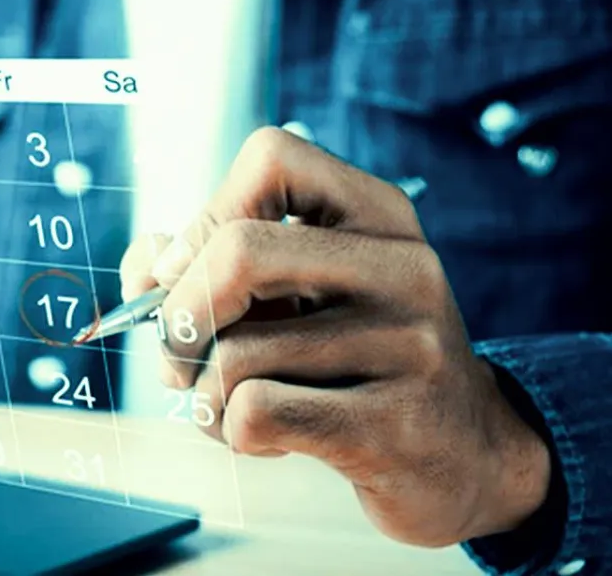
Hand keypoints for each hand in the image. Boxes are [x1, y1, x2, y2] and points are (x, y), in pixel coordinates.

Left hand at [120, 127, 550, 547]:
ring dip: (204, 393)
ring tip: (235, 405)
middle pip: (237, 252)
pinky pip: (253, 413)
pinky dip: (230, 431)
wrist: (469, 456)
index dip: (204, 216)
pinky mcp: (393, 427)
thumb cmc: (356, 361)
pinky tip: (269, 438)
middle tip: (181, 353)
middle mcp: (404, 268)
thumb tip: (143, 271)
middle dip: (179, 313)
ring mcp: (408, 347)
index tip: (187, 274)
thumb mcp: (303, 291)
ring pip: (234, 353)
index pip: (271, 156)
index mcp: (380, 215)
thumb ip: (213, 260)